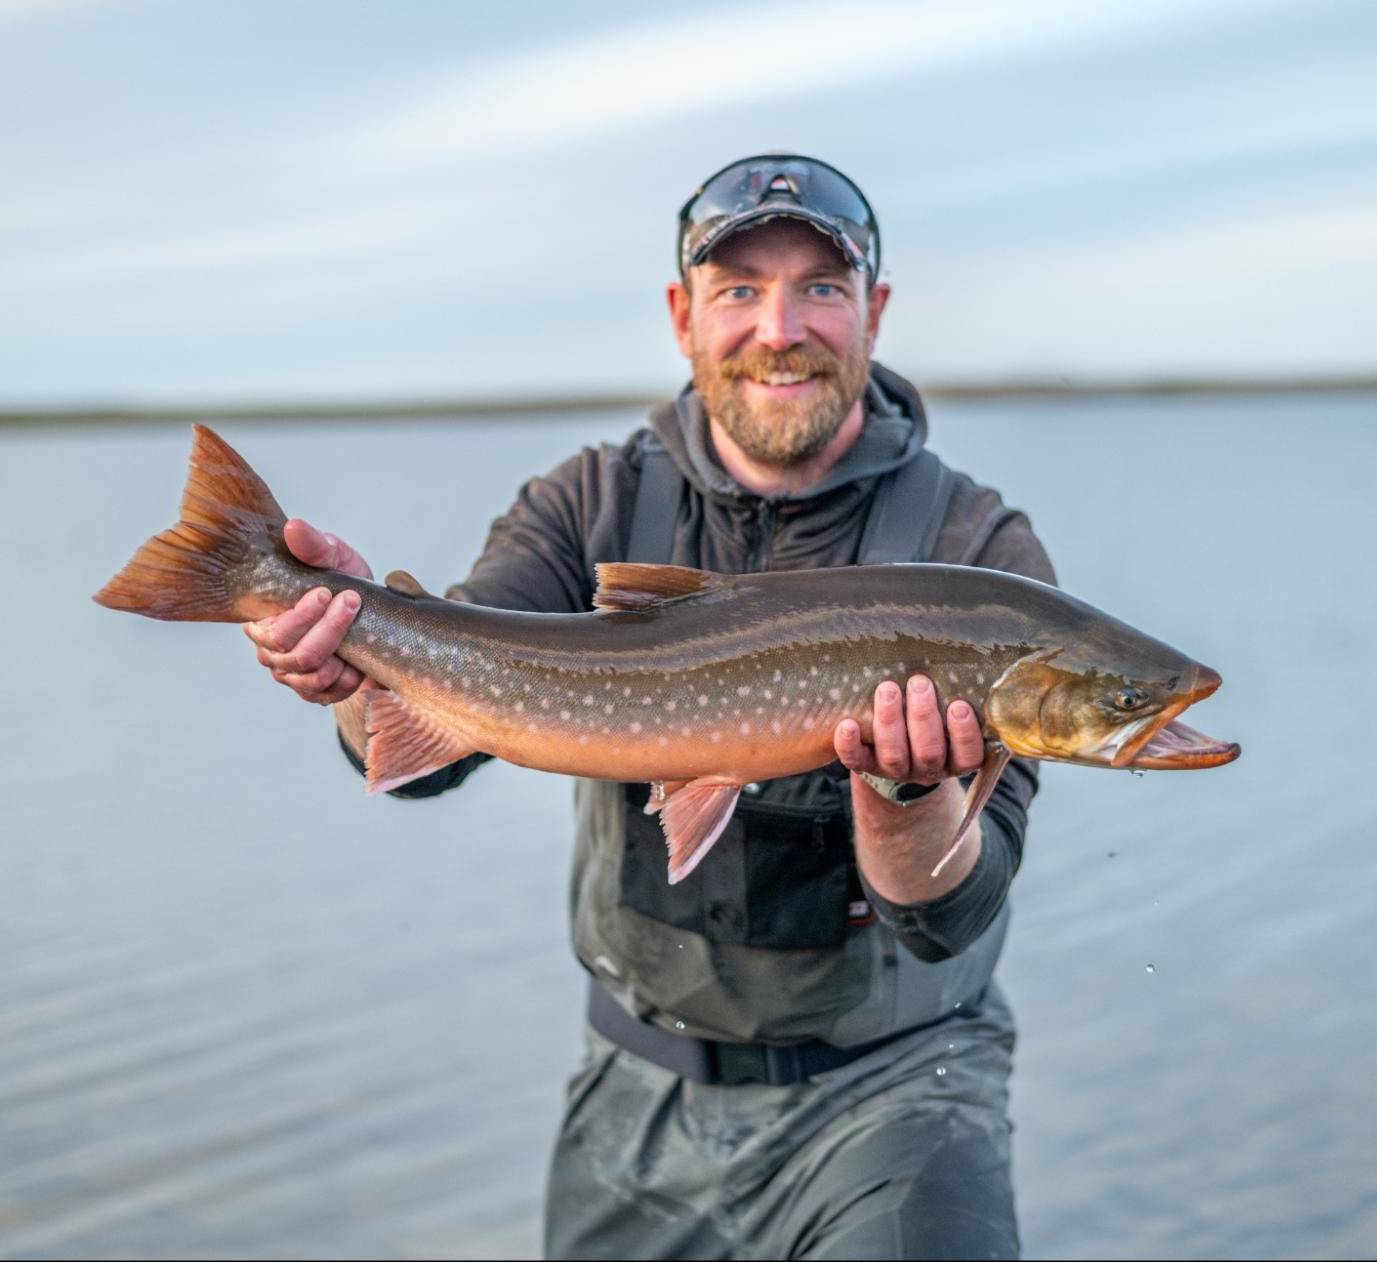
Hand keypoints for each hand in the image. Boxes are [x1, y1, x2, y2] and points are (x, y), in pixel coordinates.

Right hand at [242, 519, 374, 705]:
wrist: (366, 609)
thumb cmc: (340, 579)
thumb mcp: (333, 556)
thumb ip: (314, 544)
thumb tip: (295, 528)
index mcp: (261, 619)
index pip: (272, 632)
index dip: (300, 617)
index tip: (326, 592)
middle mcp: (270, 652)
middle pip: (296, 657)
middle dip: (330, 630)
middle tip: (352, 601)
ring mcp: (291, 675)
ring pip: (314, 678)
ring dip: (342, 652)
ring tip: (359, 627)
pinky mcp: (314, 691)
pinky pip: (330, 694)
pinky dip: (349, 678)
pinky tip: (358, 656)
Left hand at [833, 675, 984, 792]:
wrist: (893, 744)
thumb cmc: (929, 714)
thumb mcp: (947, 706)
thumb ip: (954, 690)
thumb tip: (954, 649)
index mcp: (955, 757)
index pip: (969, 755)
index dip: (965, 734)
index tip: (959, 705)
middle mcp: (927, 768)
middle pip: (929, 753)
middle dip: (923, 717)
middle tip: (919, 682)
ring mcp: (895, 770)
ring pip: (894, 756)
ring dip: (891, 721)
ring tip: (888, 688)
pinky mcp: (865, 765)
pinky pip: (856, 760)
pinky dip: (849, 744)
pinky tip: (847, 724)